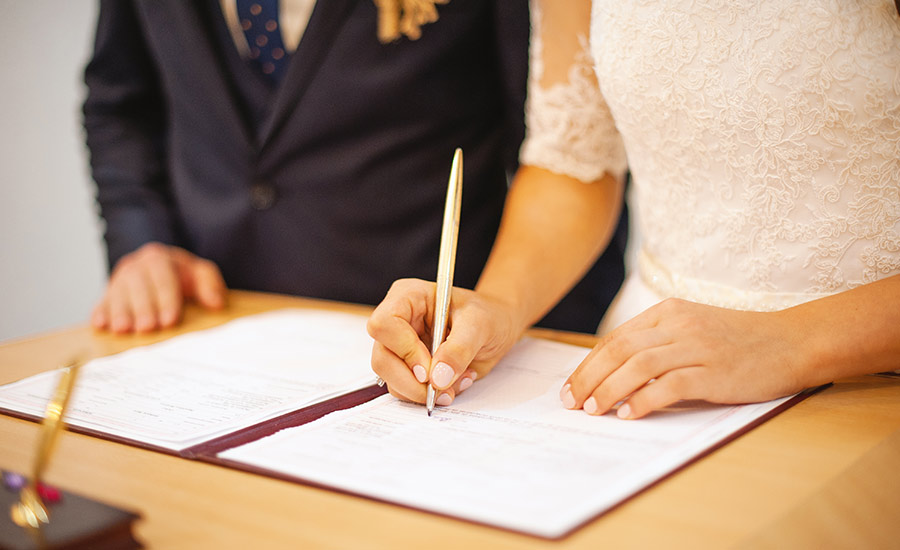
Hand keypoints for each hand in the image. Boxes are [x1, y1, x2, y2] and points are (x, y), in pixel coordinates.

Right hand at [91, 243, 226, 332]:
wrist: (158, 268)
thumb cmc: (182, 276)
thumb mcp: (201, 274)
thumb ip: (210, 285)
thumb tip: (216, 303)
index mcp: (159, 258)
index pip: (163, 277)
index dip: (166, 299)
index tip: (170, 320)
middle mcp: (135, 266)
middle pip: (137, 285)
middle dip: (143, 308)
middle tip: (147, 328)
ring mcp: (119, 279)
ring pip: (117, 293)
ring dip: (120, 312)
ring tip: (124, 330)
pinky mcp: (107, 292)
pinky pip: (101, 301)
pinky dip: (100, 313)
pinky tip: (100, 325)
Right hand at [367, 278, 523, 406]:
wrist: (497, 328)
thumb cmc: (488, 315)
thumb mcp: (480, 325)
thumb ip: (459, 349)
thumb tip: (438, 378)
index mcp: (408, 297)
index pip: (384, 324)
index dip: (404, 350)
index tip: (429, 370)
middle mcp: (398, 322)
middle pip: (382, 358)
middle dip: (411, 381)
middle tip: (441, 389)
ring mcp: (400, 347)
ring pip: (390, 379)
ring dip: (422, 391)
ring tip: (457, 381)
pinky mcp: (408, 368)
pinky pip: (405, 390)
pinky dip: (429, 395)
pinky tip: (453, 384)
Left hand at [561, 298, 807, 418]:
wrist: (793, 342)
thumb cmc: (738, 341)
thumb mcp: (693, 329)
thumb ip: (657, 343)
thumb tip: (614, 375)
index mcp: (667, 312)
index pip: (615, 338)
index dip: (588, 365)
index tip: (571, 387)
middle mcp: (678, 325)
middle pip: (619, 350)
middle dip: (588, 378)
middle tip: (572, 402)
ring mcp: (697, 346)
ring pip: (638, 365)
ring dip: (609, 390)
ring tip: (593, 410)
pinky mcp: (715, 371)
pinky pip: (670, 385)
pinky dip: (644, 400)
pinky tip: (629, 414)